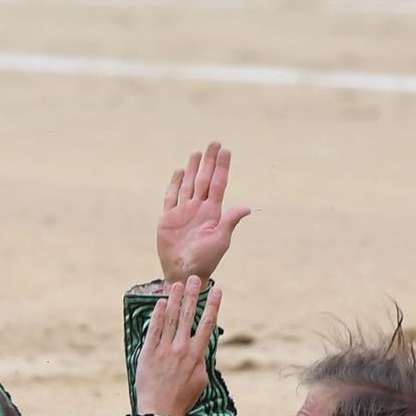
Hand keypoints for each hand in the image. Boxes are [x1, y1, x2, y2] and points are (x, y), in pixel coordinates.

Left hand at [135, 276, 221, 415]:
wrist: (159, 411)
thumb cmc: (181, 398)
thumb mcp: (200, 380)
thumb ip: (202, 360)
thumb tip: (203, 346)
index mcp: (197, 355)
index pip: (207, 324)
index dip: (212, 305)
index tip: (217, 290)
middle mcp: (181, 348)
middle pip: (189, 315)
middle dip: (193, 295)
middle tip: (196, 278)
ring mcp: (164, 349)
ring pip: (171, 318)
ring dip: (176, 299)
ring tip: (179, 284)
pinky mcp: (148, 352)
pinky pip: (154, 329)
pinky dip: (158, 315)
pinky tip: (161, 302)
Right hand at [156, 142, 250, 283]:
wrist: (183, 272)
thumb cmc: (205, 259)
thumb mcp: (220, 240)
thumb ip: (230, 222)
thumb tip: (246, 208)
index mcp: (213, 212)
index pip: (218, 184)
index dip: (221, 167)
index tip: (225, 150)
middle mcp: (199, 208)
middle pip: (204, 179)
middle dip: (209, 161)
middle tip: (214, 142)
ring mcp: (183, 212)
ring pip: (188, 184)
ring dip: (192, 168)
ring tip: (197, 152)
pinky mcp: (168, 218)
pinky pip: (171, 197)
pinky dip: (175, 184)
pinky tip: (179, 172)